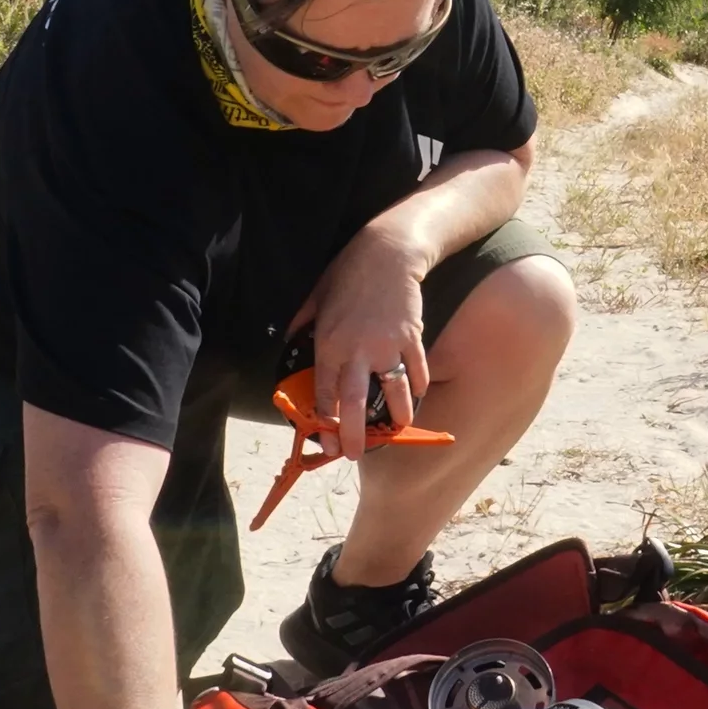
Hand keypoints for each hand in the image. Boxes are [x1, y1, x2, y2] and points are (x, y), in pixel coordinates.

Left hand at [288, 223, 431, 458]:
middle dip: (355, 435)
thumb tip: (290, 340)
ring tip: (398, 429)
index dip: (324, 421)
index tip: (326, 440)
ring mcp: (387, 346)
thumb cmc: (347, 273)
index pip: (324, 393)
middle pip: (354, 404)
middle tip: (355, 455)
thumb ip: (302, 323)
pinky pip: (416, 370)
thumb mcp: (315, 297)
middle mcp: (357, 352)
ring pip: (393, 392)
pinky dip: (417, 386)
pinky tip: (415, 395)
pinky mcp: (411, 338)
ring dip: (397, 416)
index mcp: (329, 345)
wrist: (387, 253)